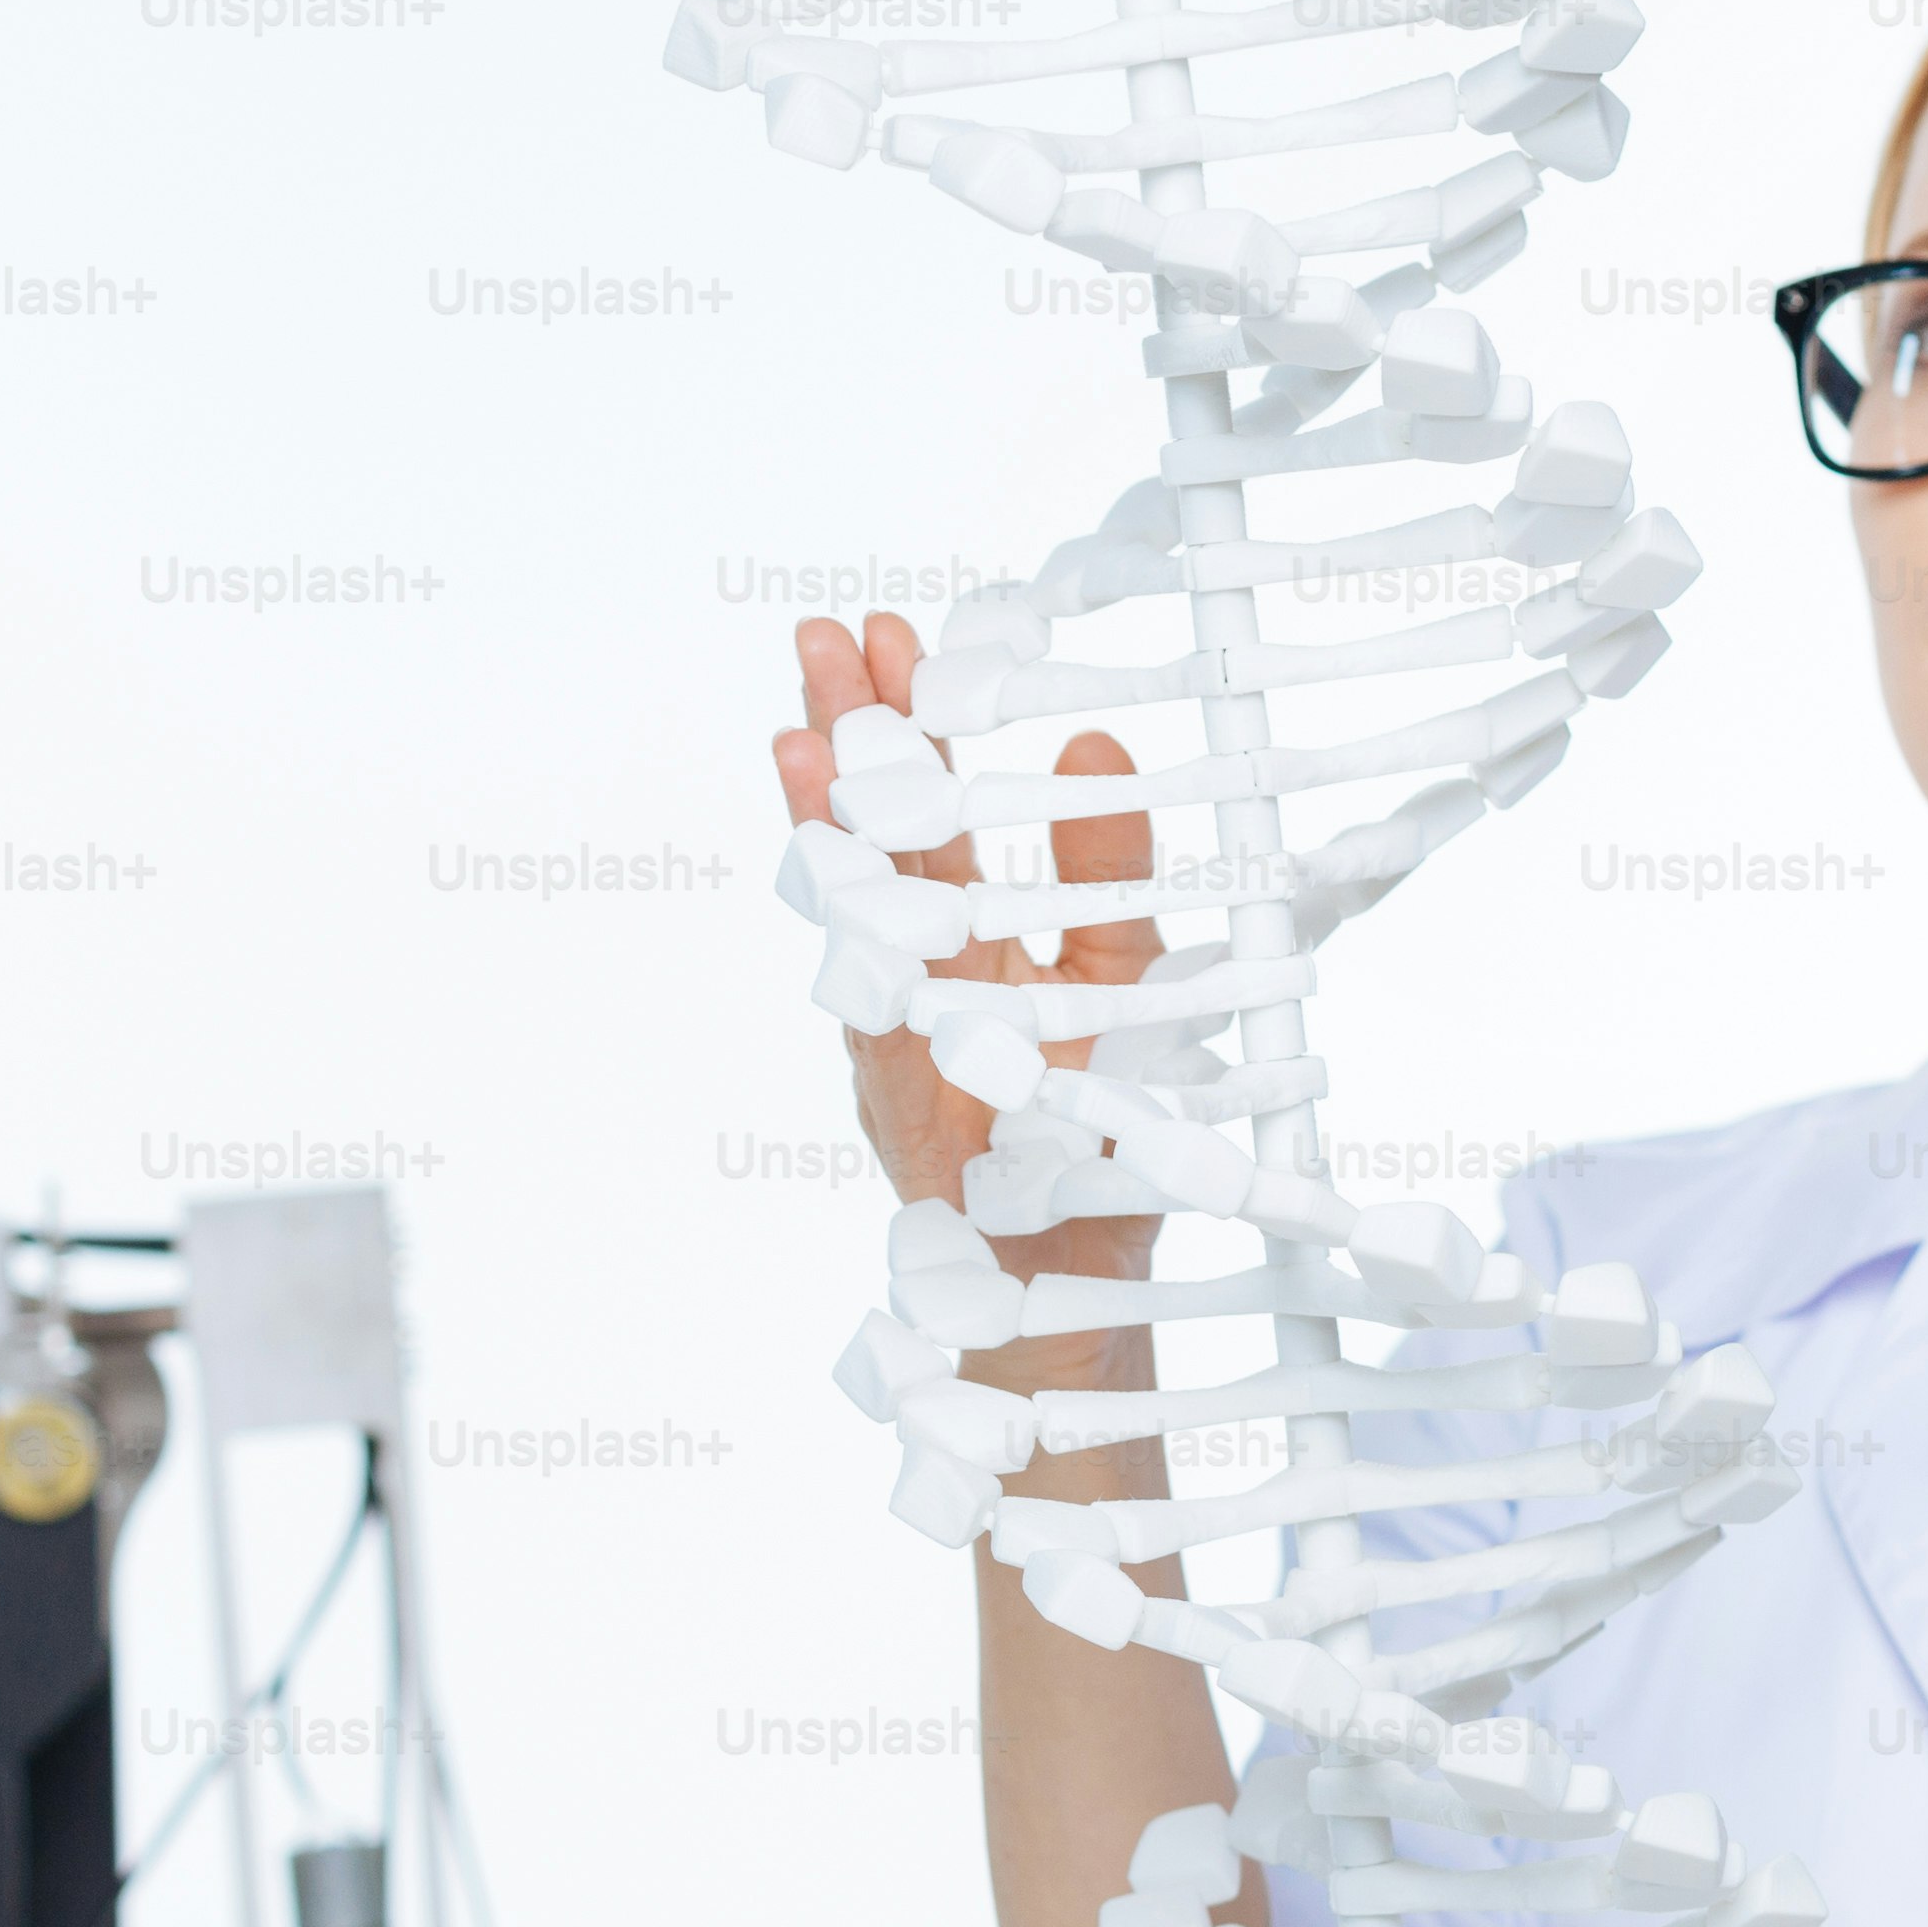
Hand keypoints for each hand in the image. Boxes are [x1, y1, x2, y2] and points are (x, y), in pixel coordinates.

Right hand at [774, 609, 1162, 1338]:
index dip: (908, 728)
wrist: (1077, 1292)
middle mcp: (916, 988)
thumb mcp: (1125, 981)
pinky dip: (865, 970)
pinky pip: (881, 1036)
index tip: (889, 634)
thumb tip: (1097, 744)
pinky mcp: (911, 1124)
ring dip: (830, 835)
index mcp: (965, 948)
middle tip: (822, 637)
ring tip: (803, 737)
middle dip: (850, 745)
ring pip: (858, 928)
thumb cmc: (1094, 1140)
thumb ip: (1106, 876)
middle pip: (874, 849)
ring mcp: (901, 1050)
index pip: (928, 818)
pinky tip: (839, 897)